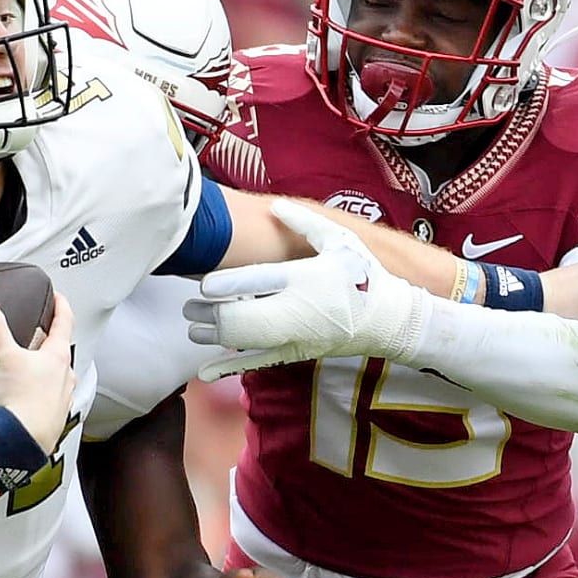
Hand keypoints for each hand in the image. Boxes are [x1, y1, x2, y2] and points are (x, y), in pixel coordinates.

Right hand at [0, 292, 75, 453]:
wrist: (24, 438)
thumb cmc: (22, 400)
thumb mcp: (5, 357)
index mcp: (58, 357)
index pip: (65, 322)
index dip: (62, 306)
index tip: (59, 298)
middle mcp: (66, 375)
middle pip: (61, 349)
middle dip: (50, 338)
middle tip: (39, 330)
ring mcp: (63, 395)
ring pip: (58, 373)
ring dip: (47, 366)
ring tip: (31, 364)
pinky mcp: (55, 413)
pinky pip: (52, 395)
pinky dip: (43, 389)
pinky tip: (29, 393)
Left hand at [185, 199, 422, 381]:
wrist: (389, 319)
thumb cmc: (363, 274)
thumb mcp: (339, 240)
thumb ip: (303, 223)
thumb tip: (275, 205)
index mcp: (303, 278)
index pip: (255, 281)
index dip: (224, 285)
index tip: (202, 284)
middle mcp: (295, 310)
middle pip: (240, 317)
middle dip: (209, 314)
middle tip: (189, 306)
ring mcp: (294, 336)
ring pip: (243, 342)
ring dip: (213, 335)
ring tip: (193, 326)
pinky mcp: (295, 353)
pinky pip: (257, 363)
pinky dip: (228, 367)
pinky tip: (203, 372)